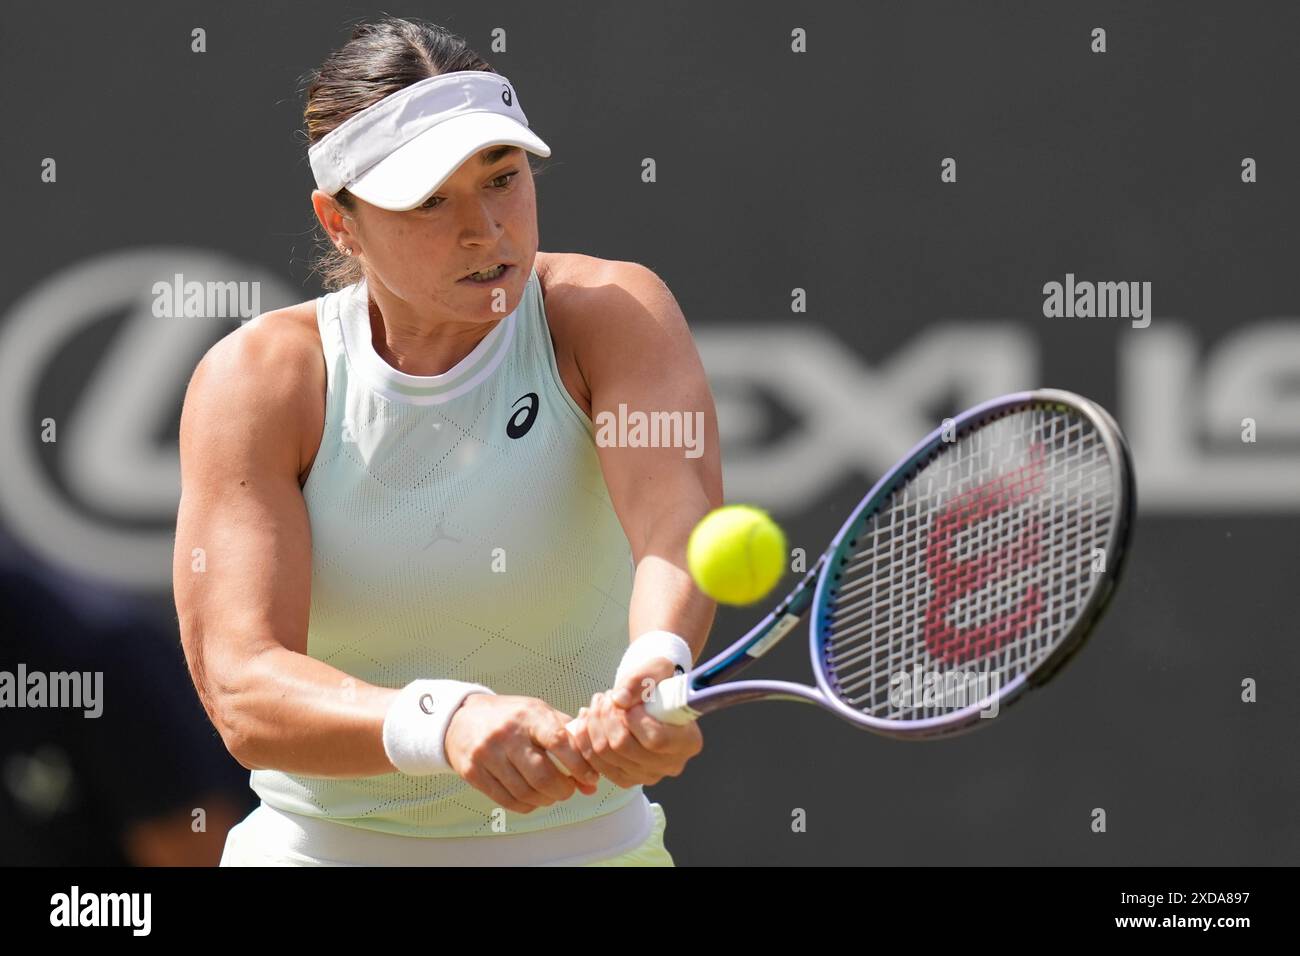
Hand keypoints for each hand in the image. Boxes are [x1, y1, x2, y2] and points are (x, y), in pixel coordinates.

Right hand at [445, 694, 601, 812]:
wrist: (462, 718)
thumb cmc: (510, 717)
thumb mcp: (540, 715)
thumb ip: (570, 741)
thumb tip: (591, 781)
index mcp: (529, 716)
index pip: (559, 741)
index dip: (579, 764)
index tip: (590, 776)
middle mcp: (506, 734)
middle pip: (542, 775)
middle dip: (563, 790)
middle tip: (569, 790)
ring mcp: (487, 754)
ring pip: (525, 792)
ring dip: (546, 800)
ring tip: (551, 794)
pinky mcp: (473, 773)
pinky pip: (507, 800)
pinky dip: (526, 806)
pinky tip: (533, 799)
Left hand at [569, 657, 703, 788]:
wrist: (651, 697)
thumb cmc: (660, 682)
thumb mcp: (657, 669)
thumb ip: (641, 680)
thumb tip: (620, 699)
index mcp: (688, 741)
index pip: (656, 740)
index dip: (633, 718)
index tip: (625, 700)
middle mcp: (671, 764)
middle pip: (624, 748)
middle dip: (607, 717)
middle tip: (606, 697)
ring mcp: (647, 775)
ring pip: (605, 754)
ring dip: (594, 724)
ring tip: (598, 704)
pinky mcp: (626, 779)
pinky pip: (595, 763)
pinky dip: (585, 739)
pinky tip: (588, 719)